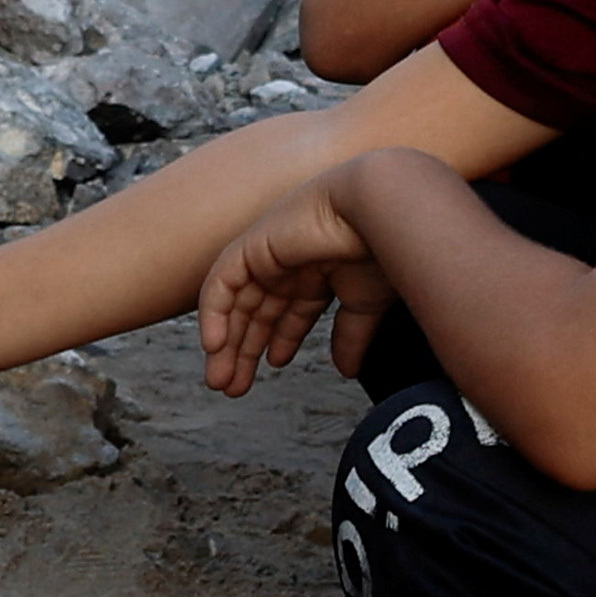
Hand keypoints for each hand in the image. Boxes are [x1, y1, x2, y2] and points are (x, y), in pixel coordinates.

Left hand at [199, 171, 397, 395]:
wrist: (378, 209)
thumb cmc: (381, 245)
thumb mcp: (363, 303)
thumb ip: (349, 336)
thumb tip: (347, 371)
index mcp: (316, 271)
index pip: (287, 310)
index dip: (279, 340)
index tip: (273, 366)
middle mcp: (288, 262)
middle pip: (256, 312)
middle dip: (243, 351)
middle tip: (232, 386)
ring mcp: (268, 253)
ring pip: (235, 303)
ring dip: (225, 343)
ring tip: (220, 379)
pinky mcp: (252, 247)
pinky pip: (220, 284)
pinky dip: (213, 315)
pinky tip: (214, 346)